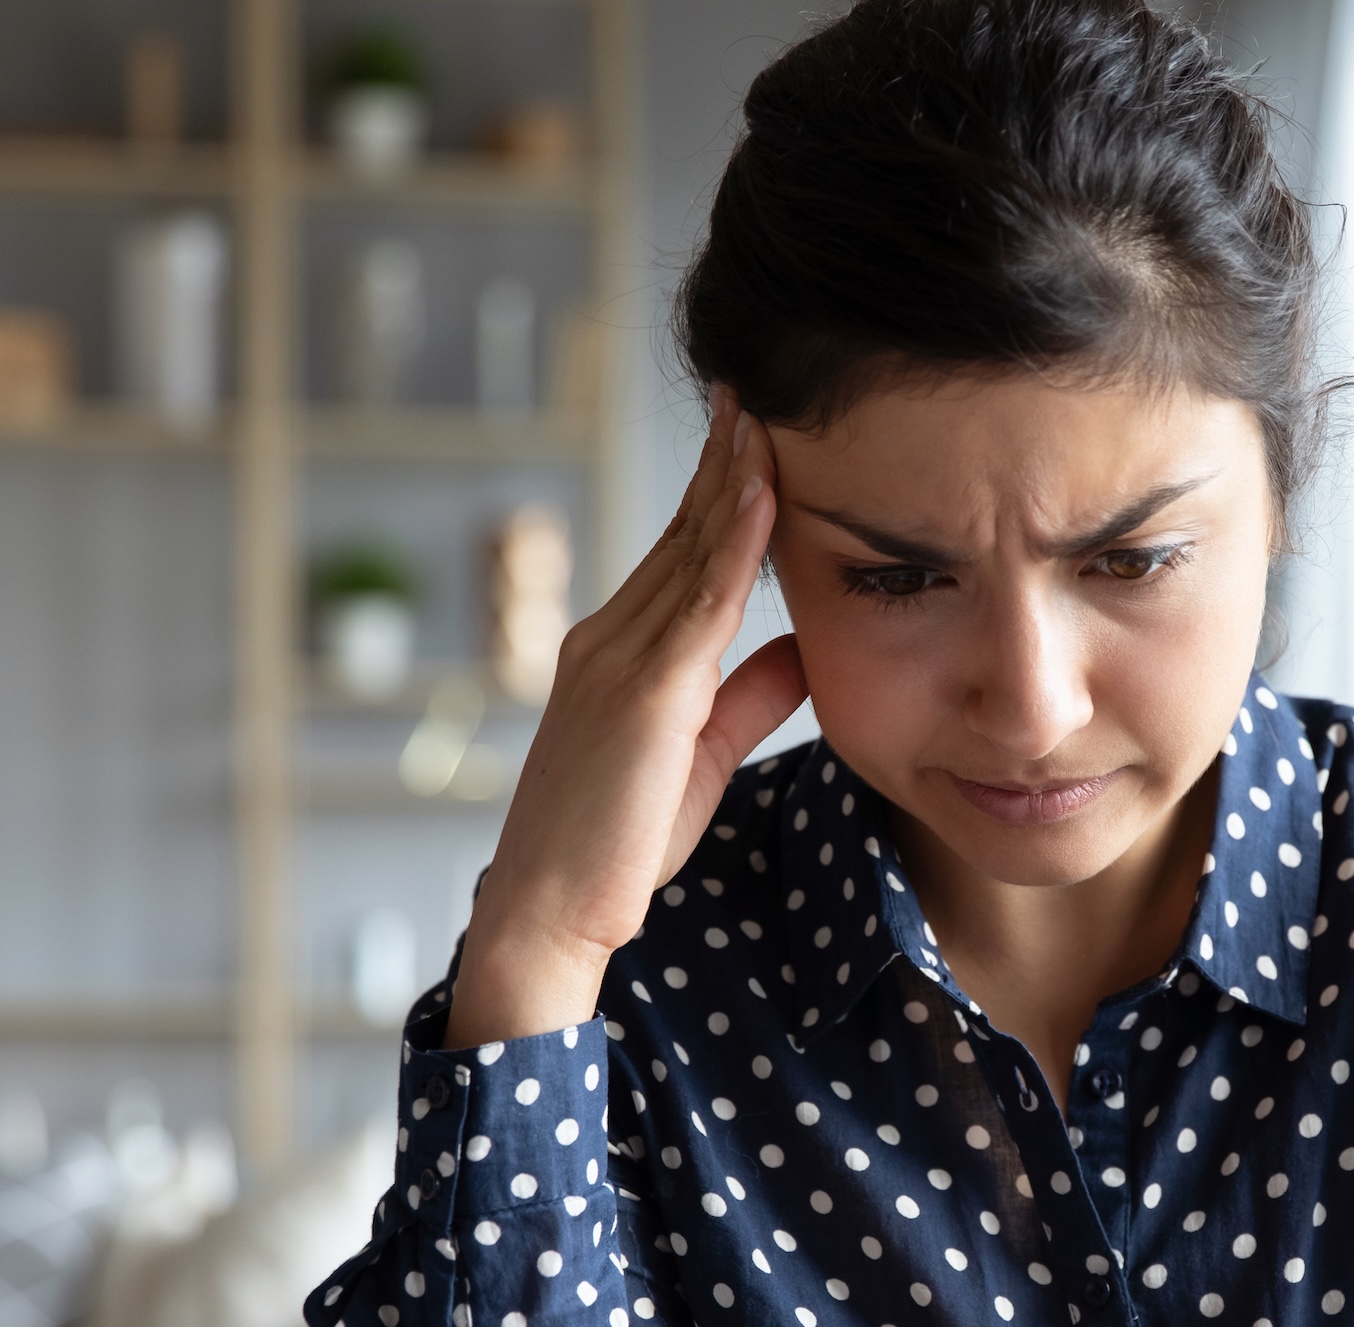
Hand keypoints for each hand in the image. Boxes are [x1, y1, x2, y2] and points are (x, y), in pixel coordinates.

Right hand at [445, 388, 804, 1047]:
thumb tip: (802, 650)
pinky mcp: (640, 693)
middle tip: (758, 386)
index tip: (754, 431)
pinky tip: (763, 489)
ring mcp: (617, 659)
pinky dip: (733, 538)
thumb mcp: (698, 757)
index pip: (681, 554)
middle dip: (722, 458)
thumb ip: (745, 698)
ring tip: (766, 410)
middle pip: (682, 532)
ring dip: (731, 476)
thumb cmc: (618, 847)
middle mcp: (607, 639)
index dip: (719, 491)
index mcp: (617, 652)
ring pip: (689, 549)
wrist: (551, 913)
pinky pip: (698, 599)